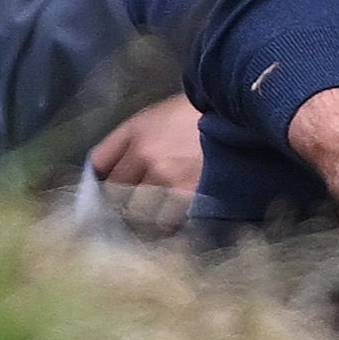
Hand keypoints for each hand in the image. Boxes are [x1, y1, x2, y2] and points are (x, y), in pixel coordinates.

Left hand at [87, 92, 203, 235]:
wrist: (239, 117)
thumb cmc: (200, 115)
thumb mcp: (162, 115)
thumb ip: (138, 138)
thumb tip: (120, 167)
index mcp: (136, 129)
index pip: (99, 161)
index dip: (100, 176)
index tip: (105, 187)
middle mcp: (144, 154)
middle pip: (115, 191)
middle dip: (120, 199)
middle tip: (130, 206)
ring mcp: (165, 177)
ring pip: (139, 212)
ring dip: (144, 216)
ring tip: (154, 217)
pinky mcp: (187, 195)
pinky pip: (166, 223)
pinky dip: (168, 225)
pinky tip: (174, 221)